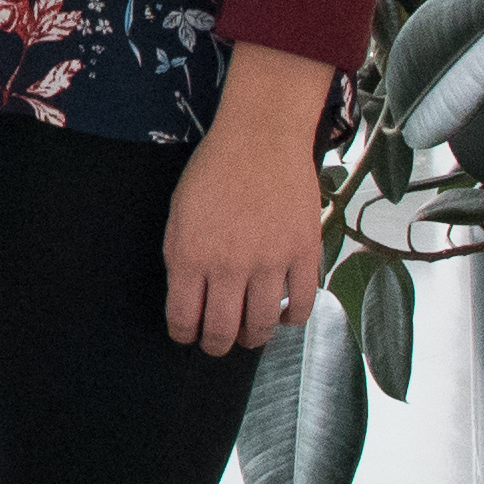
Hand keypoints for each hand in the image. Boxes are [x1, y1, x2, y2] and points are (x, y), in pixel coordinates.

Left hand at [162, 117, 325, 355]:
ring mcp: (271, 262)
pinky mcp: (304, 253)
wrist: (260, 137)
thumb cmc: (213, 171)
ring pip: (263, 326)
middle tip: (217, 344)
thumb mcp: (178, 214)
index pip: (184, 319)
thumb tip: (188, 300)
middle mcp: (230, 265)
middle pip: (223, 332)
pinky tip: (284, 315)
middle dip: (216, 346)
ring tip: (250, 334)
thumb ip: (180, 259)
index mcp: (191, 255)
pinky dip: (293, 318)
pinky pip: (302, 304)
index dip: (184, 335)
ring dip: (253, 337)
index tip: (187, 336)